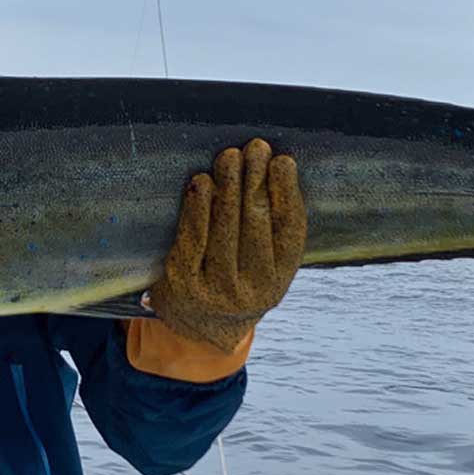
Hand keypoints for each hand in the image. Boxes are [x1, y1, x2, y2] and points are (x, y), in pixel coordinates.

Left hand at [149, 138, 306, 352]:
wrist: (199, 327)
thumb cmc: (237, 281)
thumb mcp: (265, 268)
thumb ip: (273, 231)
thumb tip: (278, 168)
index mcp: (279, 280)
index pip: (288, 230)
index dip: (287, 191)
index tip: (283, 160)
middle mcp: (252, 289)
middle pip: (257, 224)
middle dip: (256, 180)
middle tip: (255, 147)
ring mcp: (217, 288)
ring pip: (225, 227)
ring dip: (229, 186)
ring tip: (230, 156)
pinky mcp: (184, 283)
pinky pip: (193, 237)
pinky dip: (198, 206)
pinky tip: (202, 182)